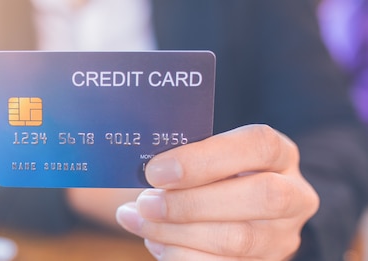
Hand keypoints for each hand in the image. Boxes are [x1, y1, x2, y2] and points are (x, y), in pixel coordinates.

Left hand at [116, 125, 318, 259]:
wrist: (229, 214)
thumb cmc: (210, 177)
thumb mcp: (206, 158)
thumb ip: (184, 159)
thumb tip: (145, 173)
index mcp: (279, 154)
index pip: (258, 145)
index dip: (204, 159)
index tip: (156, 171)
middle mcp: (294, 196)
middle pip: (260, 196)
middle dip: (192, 202)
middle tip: (145, 203)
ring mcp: (283, 237)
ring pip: (239, 240)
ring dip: (178, 233)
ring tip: (141, 221)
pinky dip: (181, 256)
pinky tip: (157, 243)